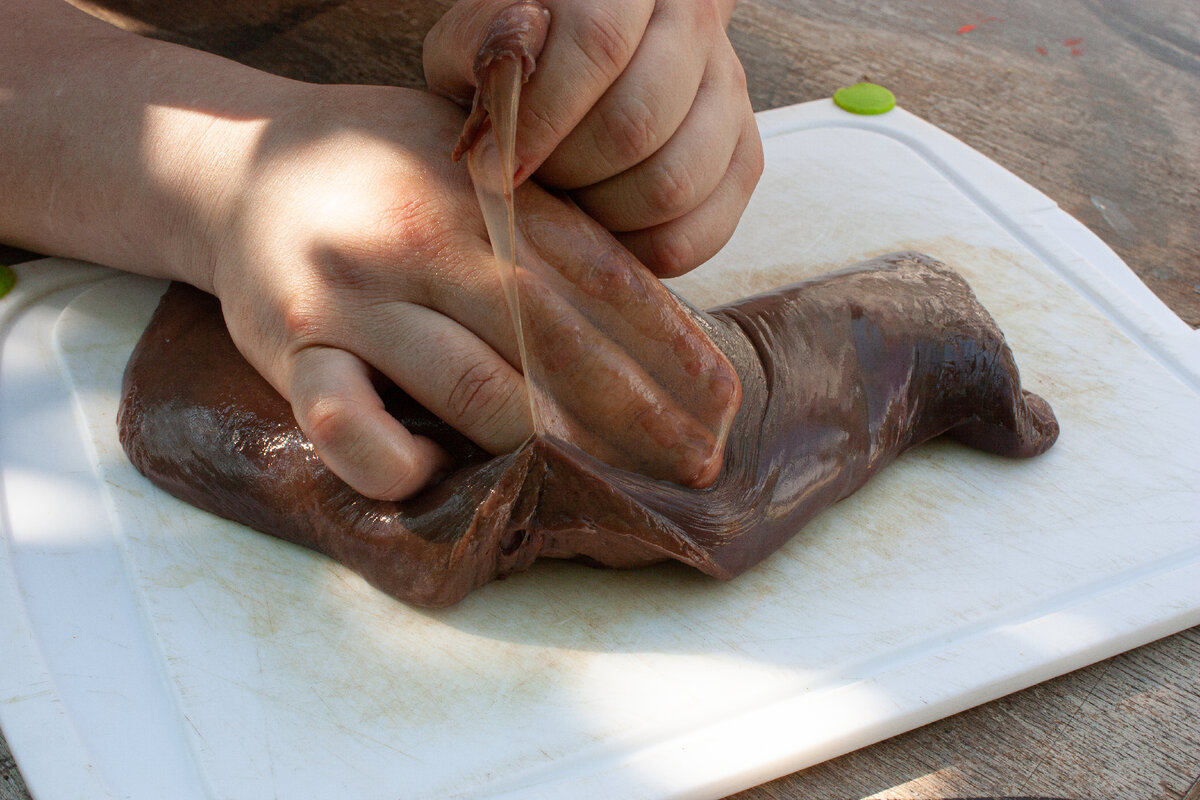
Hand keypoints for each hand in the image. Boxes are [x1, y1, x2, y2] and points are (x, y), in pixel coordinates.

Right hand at [204, 84, 733, 499]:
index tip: (722, 399)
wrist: (231, 164)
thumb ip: (544, 219)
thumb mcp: (467, 160)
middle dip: (638, 412)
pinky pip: (345, 420)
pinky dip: (397, 459)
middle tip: (695, 465)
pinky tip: (438, 475)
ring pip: (469, 383)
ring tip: (610, 487)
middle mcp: (423, 239)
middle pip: (553, 339)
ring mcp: (354, 296)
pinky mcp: (290, 347)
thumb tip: (647, 308)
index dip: (671, 342)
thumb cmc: (375, 167)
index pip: (599, 273)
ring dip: (550, 446)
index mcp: (481, 191)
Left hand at [424, 0, 763, 276]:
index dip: (545, 117)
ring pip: (676, 182)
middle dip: (568, 173)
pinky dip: (643, 251)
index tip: (495, 167)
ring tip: (568, 204)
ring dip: (605, 215)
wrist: (592, 53)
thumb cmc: (526, 54)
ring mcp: (728, 95)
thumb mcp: (480, 38)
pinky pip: (702, 232)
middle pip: (640, 121)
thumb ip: (486, 52)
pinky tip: (605, 235)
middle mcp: (693, 28)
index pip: (600, 44)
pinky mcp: (744, 158)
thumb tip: (507, 94)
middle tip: (531, 183)